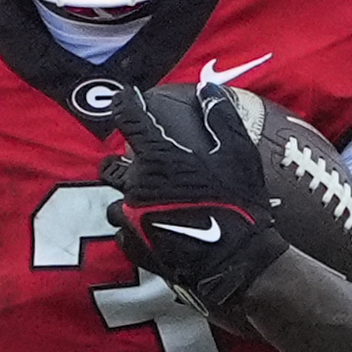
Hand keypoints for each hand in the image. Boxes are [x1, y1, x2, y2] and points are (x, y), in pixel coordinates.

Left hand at [101, 81, 285, 315]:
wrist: (236, 263)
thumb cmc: (239, 205)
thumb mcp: (239, 155)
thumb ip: (221, 118)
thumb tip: (209, 88)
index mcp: (159, 159)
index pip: (130, 119)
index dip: (125, 103)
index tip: (124, 97)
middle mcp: (137, 186)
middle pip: (112, 166)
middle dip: (117, 160)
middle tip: (132, 162)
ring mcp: (133, 220)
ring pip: (114, 203)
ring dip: (126, 199)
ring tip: (143, 202)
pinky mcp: (135, 249)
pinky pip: (123, 234)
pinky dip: (133, 229)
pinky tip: (150, 229)